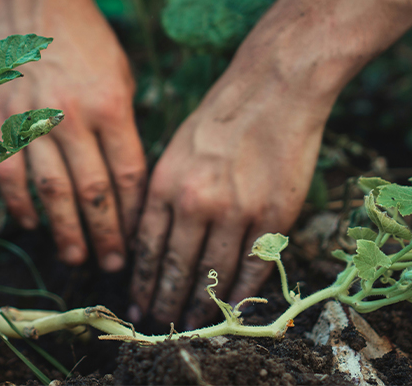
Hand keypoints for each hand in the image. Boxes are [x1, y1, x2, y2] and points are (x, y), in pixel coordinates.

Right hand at [0, 0, 146, 271]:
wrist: (37, 5)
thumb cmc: (89, 42)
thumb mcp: (122, 77)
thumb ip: (124, 127)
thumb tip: (127, 180)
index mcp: (111, 106)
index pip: (128, 174)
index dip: (134, 213)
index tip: (139, 238)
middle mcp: (72, 117)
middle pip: (92, 191)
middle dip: (105, 234)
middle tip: (112, 265)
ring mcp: (33, 119)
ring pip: (51, 191)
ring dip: (64, 230)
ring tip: (76, 257)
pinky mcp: (2, 119)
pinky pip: (10, 172)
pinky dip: (20, 203)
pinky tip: (32, 224)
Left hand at [130, 52, 329, 328]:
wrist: (273, 89)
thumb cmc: (221, 115)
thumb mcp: (175, 148)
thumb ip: (163, 193)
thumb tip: (151, 239)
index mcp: (165, 183)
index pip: (147, 247)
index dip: (142, 281)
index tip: (137, 303)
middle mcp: (195, 202)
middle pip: (176, 267)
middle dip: (165, 301)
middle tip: (159, 323)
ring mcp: (236, 211)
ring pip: (213, 275)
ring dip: (201, 304)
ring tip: (192, 322)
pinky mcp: (273, 216)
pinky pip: (253, 267)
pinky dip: (241, 293)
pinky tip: (231, 308)